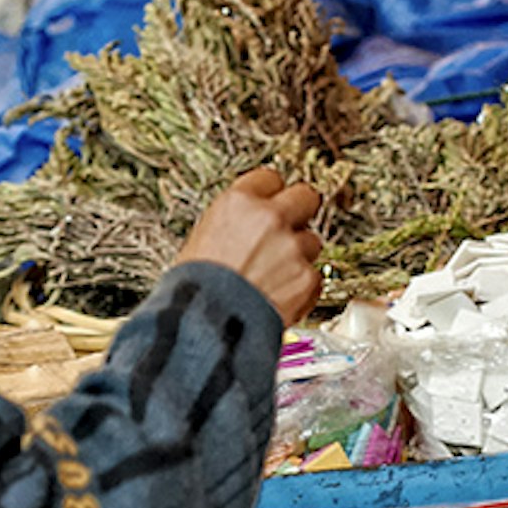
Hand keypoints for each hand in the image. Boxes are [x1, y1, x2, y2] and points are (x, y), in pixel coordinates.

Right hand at [177, 168, 325, 325]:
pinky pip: (315, 277)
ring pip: (311, 241)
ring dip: (298, 256)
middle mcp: (269, 219)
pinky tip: (280, 297)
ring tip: (273, 277)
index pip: (270, 178)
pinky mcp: (307, 278)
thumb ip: (234, 226)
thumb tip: (246, 226)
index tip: (271, 203)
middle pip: (305, 196)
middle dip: (299, 212)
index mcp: (237, 203)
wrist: (205, 329)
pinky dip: (302, 288)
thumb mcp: (201, 242)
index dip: (271, 194)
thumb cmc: (193, 292)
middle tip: (288, 231)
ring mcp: (291, 248)